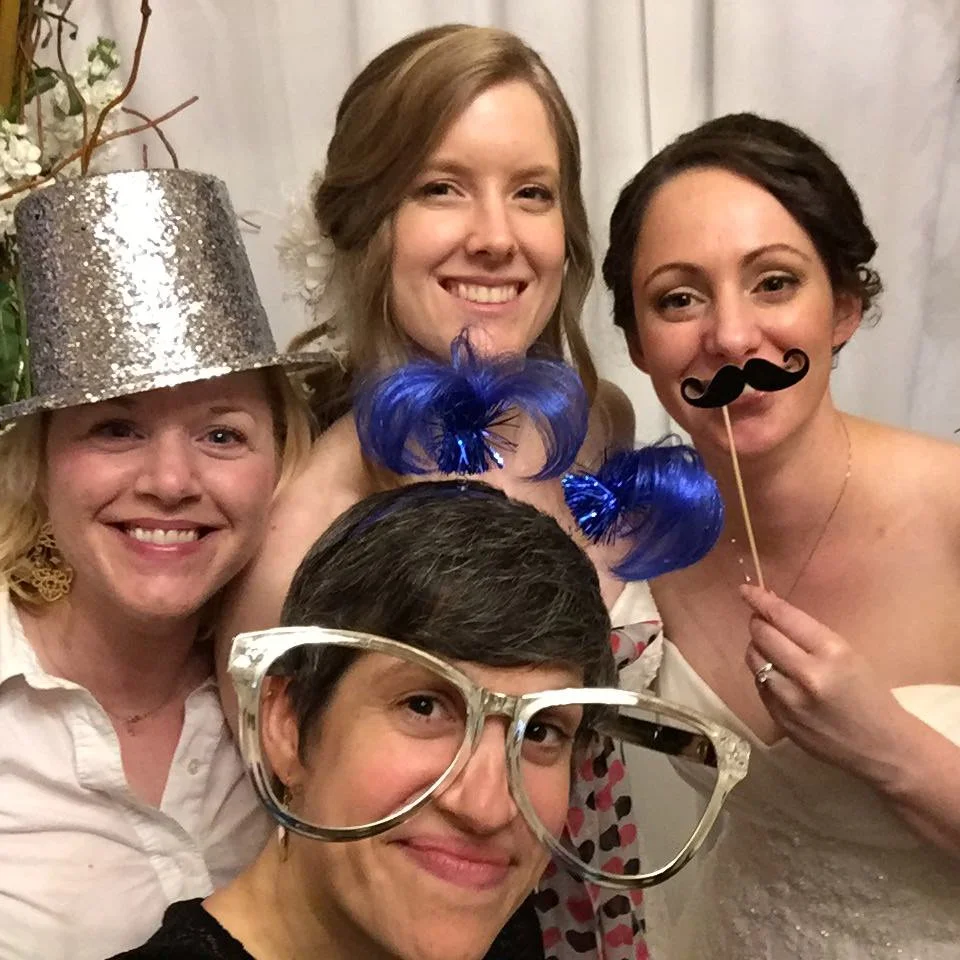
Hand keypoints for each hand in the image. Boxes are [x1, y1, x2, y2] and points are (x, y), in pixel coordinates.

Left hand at [740, 584, 911, 786]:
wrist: (884, 748)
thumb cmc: (871, 695)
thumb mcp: (849, 655)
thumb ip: (810, 636)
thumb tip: (773, 613)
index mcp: (832, 653)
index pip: (783, 618)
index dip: (760, 600)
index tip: (746, 590)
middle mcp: (807, 675)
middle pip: (762, 636)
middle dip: (758, 623)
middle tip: (761, 620)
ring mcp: (790, 701)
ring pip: (754, 660)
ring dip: (757, 648)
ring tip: (770, 647)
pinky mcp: (780, 720)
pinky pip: (759, 686)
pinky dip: (763, 674)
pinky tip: (777, 675)